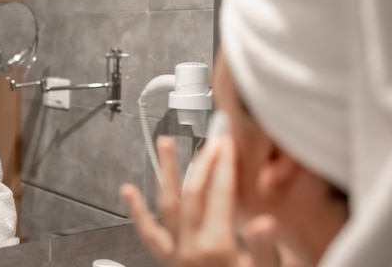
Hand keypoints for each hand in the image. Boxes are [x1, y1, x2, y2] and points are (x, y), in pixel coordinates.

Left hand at [121, 136, 279, 266]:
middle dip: (202, 161)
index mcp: (218, 247)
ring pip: (167, 205)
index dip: (225, 165)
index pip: (221, 194)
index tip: (227, 142)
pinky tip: (128, 191)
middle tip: (210, 138)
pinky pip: (149, 235)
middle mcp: (191, 247)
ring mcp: (176, 253)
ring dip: (165, 173)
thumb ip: (263, 249)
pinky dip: (137, 212)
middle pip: (193, 192)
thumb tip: (262, 220)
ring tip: (165, 144)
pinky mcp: (168, 261)